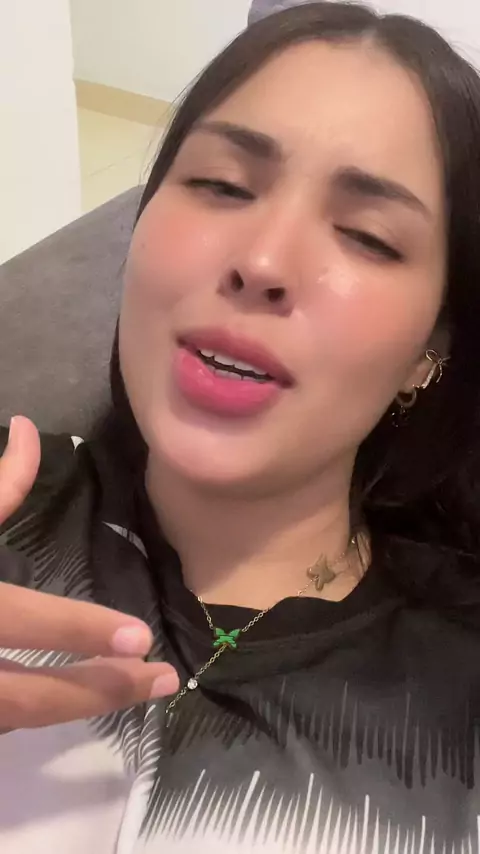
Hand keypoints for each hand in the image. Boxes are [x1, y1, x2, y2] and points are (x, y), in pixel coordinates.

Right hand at [0, 416, 178, 730]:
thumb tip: (26, 429)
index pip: (28, 621)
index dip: (83, 631)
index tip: (140, 637)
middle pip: (35, 694)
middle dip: (104, 690)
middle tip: (164, 680)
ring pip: (21, 717)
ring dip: (82, 706)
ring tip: (135, 689)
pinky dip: (39, 710)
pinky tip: (75, 696)